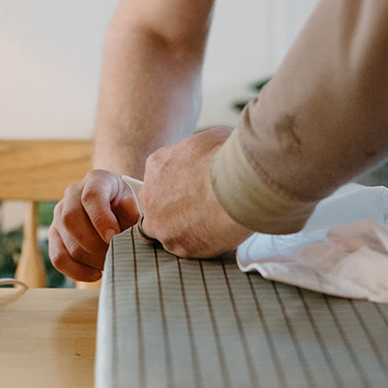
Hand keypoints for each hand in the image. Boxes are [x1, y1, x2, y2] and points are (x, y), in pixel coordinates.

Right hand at [47, 170, 141, 281]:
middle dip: (95, 244)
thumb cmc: (127, 208)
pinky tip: (96, 273)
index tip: (115, 237)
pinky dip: (77, 271)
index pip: (90, 196)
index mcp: (96, 180)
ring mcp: (59, 214)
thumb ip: (131, 210)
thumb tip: (126, 204)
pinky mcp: (54, 235)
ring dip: (91, 259)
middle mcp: (72, 194)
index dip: (101, 219)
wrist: (117, 210)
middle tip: (115, 254)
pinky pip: (58, 258)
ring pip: (67, 242)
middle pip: (72, 220)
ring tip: (110, 262)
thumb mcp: (134, 206)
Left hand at [141, 127, 252, 258]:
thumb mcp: (209, 139)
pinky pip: (186, 249)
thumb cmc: (225, 158)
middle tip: (199, 209)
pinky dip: (200, 244)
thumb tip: (211, 154)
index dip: (177, 186)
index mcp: (156, 166)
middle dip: (174, 210)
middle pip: (157, 208)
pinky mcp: (179, 246)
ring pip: (168, 232)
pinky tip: (217, 234)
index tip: (192, 190)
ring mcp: (162, 224)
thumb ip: (199, 152)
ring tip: (211, 224)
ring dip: (185, 230)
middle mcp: (151, 196)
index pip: (158, 180)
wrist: (236, 185)